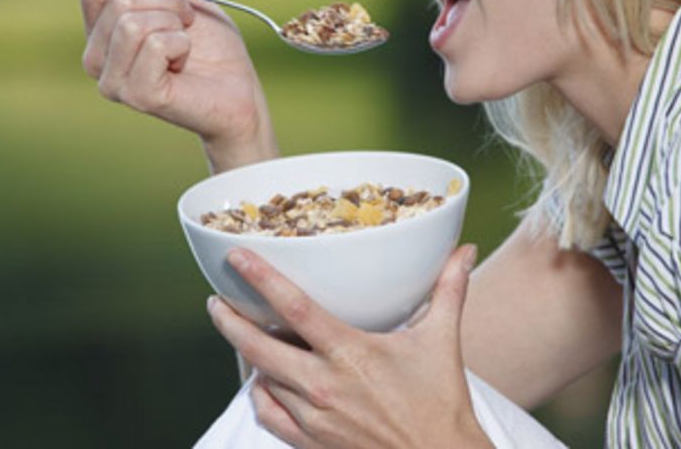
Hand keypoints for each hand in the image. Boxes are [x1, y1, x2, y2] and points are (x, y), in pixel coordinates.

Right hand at [77, 0, 276, 170]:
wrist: (237, 89)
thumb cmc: (210, 45)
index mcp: (99, 32)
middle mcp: (95, 58)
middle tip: (185, 22)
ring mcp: (112, 81)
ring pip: (132, 22)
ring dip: (173, 23)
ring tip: (185, 43)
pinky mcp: (136, 96)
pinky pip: (155, 45)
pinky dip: (182, 45)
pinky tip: (184, 64)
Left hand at [207, 246, 490, 447]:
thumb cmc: (442, 404)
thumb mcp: (442, 341)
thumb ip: (448, 291)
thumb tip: (464, 251)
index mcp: (351, 353)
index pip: (295, 308)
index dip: (261, 278)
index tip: (237, 257)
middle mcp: (325, 386)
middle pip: (257, 348)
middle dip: (229, 322)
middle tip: (216, 302)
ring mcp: (314, 419)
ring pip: (261, 380)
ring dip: (249, 358)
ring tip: (241, 336)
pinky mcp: (310, 445)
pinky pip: (268, 416)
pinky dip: (260, 396)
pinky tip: (263, 382)